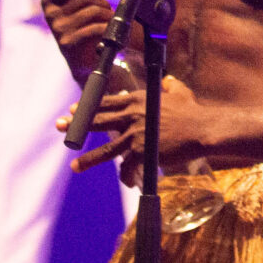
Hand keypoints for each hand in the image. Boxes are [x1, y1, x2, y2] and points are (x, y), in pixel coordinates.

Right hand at [42, 0, 128, 80]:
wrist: (86, 59)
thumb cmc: (82, 23)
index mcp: (50, 0)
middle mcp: (50, 14)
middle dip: (104, 4)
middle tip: (107, 14)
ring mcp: (58, 30)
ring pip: (93, 11)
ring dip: (108, 17)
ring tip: (107, 25)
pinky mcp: (68, 44)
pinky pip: (95, 28)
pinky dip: (106, 29)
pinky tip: (106, 36)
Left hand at [64, 75, 210, 180]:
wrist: (203, 129)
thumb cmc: (193, 111)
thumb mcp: (179, 93)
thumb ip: (170, 88)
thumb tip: (169, 82)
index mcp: (138, 100)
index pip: (107, 101)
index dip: (88, 105)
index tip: (74, 109)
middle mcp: (132, 115)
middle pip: (98, 120)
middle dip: (75, 124)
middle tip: (59, 125)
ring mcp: (135, 134)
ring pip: (106, 150)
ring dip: (88, 159)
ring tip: (75, 165)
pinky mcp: (142, 152)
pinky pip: (127, 167)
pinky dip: (127, 175)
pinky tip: (126, 181)